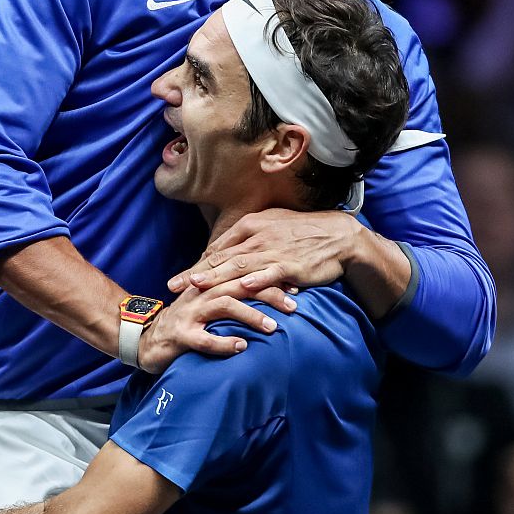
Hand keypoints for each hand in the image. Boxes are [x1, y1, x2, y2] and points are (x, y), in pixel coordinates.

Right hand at [134, 282, 290, 374]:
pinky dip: (223, 343)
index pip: (244, 274)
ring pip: (224, 305)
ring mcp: (189, 314)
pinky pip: (204, 338)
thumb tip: (271, 294)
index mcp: (210, 284)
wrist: (145, 338)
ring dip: (250, 315)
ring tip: (273, 327)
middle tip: (294, 306)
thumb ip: (235, 295)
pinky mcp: (179, 336)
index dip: (270, 278)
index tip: (296, 287)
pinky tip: (241, 348)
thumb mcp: (210, 304)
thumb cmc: (187, 322)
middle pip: (238, 284)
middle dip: (268, 293)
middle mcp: (200, 293)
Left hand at [168, 208, 362, 300]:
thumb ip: (248, 240)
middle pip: (222, 258)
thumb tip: (226, 253)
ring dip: (217, 277)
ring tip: (198, 286)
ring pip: (240, 266)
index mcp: (251, 226)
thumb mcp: (271, 228)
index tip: (179, 279)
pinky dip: (257, 279)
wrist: (339, 236)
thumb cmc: (303, 233)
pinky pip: (271, 273)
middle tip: (174, 286)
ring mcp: (274, 251)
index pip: (218, 249)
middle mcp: (258, 237)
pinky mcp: (291, 264)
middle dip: (196, 273)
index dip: (197, 265)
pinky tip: (244, 286)